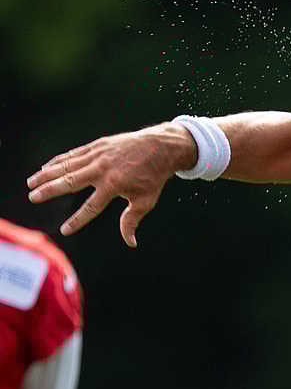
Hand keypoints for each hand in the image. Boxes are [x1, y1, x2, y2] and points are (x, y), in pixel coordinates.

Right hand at [27, 124, 195, 247]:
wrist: (160, 147)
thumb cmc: (153, 176)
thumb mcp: (145, 201)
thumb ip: (131, 221)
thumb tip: (130, 242)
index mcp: (114, 185)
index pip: (91, 207)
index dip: (77, 220)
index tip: (65, 230)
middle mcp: (102, 169)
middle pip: (70, 182)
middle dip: (50, 190)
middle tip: (33, 197)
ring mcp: (98, 155)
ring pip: (66, 166)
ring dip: (47, 174)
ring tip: (31, 183)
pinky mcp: (97, 146)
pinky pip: (73, 155)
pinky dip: (58, 161)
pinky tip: (46, 167)